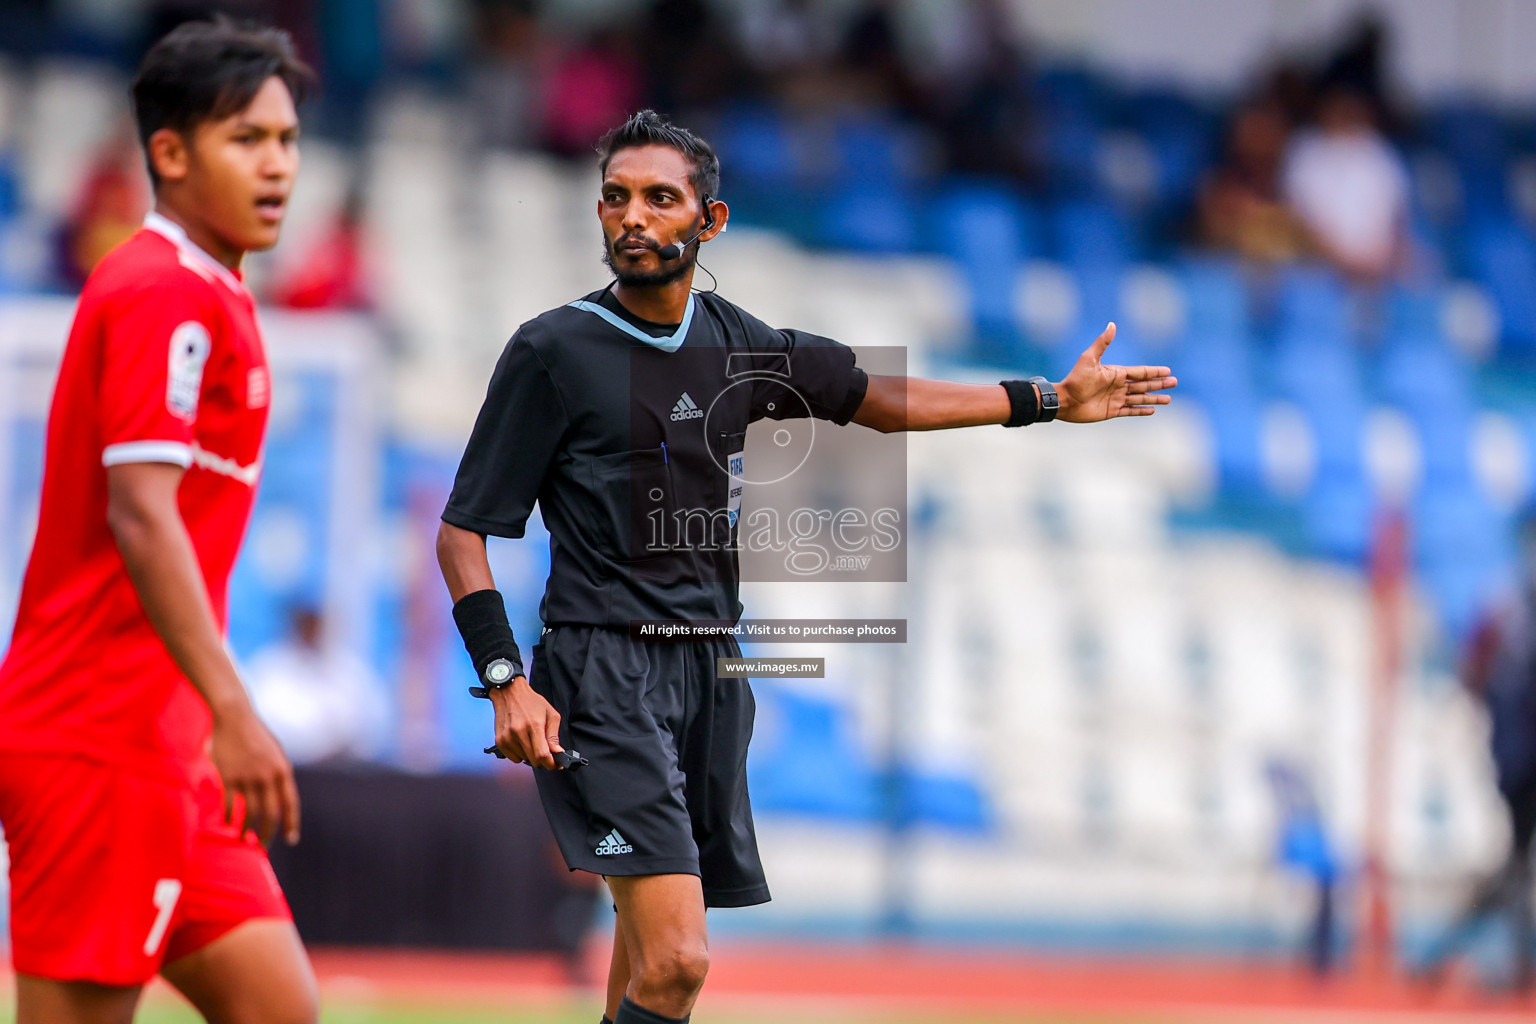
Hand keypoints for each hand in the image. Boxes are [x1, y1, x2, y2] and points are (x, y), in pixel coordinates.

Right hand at [210, 702, 300, 845]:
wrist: (235, 716)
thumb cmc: (256, 735)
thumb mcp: (275, 753)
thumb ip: (278, 775)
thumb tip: (279, 799)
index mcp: (283, 769)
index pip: (291, 803)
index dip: (291, 823)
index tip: (291, 839)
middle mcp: (268, 776)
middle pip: (271, 813)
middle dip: (268, 833)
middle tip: (262, 845)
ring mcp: (247, 777)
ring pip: (250, 813)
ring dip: (247, 829)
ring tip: (244, 838)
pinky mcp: (228, 777)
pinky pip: (230, 805)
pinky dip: (228, 817)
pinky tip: (227, 824)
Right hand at [490, 677, 564, 769]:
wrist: (509, 692)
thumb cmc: (531, 701)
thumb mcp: (550, 714)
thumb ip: (554, 735)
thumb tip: (557, 752)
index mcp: (534, 725)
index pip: (542, 754)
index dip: (551, 764)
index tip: (556, 764)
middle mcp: (519, 732)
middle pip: (533, 760)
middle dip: (542, 759)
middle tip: (545, 751)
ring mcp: (507, 737)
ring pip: (524, 760)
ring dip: (530, 755)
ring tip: (530, 740)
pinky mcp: (500, 740)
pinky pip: (513, 758)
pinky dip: (519, 754)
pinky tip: (521, 742)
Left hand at [1056, 322, 1177, 422]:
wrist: (1065, 400)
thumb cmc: (1075, 379)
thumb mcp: (1089, 359)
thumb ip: (1102, 343)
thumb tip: (1112, 324)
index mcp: (1115, 373)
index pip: (1140, 372)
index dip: (1154, 372)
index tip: (1168, 370)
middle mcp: (1118, 386)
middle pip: (1143, 385)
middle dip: (1159, 384)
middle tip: (1175, 382)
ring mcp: (1115, 399)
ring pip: (1140, 398)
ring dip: (1154, 398)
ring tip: (1169, 399)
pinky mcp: (1111, 411)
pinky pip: (1130, 411)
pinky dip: (1141, 410)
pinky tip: (1152, 410)